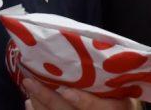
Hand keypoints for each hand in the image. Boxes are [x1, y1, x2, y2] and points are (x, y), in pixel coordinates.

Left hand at [22, 78, 139, 109]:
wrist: (120, 109)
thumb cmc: (122, 92)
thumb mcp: (122, 83)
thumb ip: (106, 72)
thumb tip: (82, 48)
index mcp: (117, 106)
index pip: (100, 108)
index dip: (84, 101)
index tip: (66, 91)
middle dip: (49, 100)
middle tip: (30, 82)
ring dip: (40, 105)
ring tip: (28, 86)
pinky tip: (30, 102)